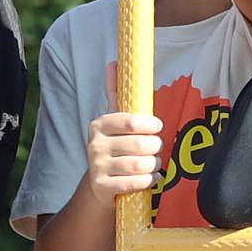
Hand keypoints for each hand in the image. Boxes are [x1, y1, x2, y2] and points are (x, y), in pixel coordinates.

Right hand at [80, 61, 163, 205]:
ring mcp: (97, 167)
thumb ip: (115, 93)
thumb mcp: (113, 121)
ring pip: (140, 164)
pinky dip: (149, 180)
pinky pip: (136, 183)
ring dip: (154, 164)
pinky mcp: (103, 187)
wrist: (98, 184)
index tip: (156, 127)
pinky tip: (150, 177)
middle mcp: (94, 145)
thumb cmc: (114, 146)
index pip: (131, 121)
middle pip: (140, 144)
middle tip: (156, 148)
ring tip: (154, 163)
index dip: (151, 125)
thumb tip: (113, 62)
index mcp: (99, 124)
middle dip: (156, 147)